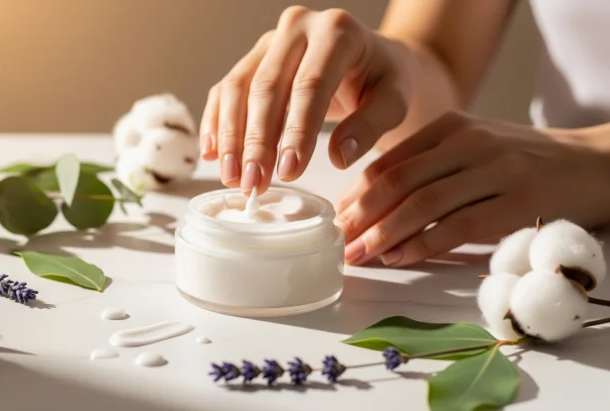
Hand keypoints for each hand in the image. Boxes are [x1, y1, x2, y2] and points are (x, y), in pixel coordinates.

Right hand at [200, 6, 410, 193]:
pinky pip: (225, 89)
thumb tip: (339, 156)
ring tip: (234, 178)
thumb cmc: (385, 81)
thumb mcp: (396, 101)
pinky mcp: (252, 59)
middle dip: (257, 142)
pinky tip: (213, 155)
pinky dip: (216, 123)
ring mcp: (270, 42)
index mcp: (337, 31)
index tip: (289, 172)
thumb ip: (371, 125)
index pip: (310, 85)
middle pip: (267, 87)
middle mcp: (297, 27)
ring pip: (237, 88)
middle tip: (254, 184)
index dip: (296, 131)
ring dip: (231, 137)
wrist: (374, 61)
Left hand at [336, 111, 609, 266]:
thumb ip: (428, 164)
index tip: (337, 218)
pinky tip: (400, 257)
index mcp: (451, 127)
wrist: (592, 164)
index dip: (357, 193)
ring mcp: (495, 171)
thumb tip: (372, 200)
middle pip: (399, 182)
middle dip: (362, 216)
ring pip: (423, 205)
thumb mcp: (472, 147)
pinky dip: (422, 245)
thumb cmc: (522, 160)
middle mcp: (469, 143)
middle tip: (340, 241)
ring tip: (360, 255)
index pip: (390, 161)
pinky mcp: (517, 202)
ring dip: (384, 234)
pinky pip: (457, 227)